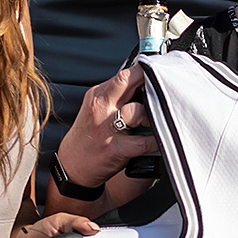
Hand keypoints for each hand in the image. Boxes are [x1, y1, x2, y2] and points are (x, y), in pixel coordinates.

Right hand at [52, 62, 157, 195]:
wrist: (72, 165)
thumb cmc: (88, 136)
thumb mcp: (95, 107)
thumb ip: (115, 95)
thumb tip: (142, 82)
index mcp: (97, 95)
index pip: (123, 74)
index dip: (143, 71)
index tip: (157, 72)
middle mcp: (101, 108)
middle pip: (127, 82)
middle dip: (149, 82)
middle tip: (164, 87)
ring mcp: (107, 128)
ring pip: (138, 111)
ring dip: (152, 116)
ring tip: (154, 122)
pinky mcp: (115, 149)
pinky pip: (144, 141)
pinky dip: (155, 141)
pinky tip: (159, 140)